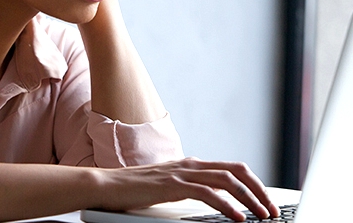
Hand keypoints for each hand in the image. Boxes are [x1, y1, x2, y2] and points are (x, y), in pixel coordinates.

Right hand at [97, 157, 279, 221]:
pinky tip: (238, 218)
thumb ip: (189, 187)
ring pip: (226, 180)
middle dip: (258, 189)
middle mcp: (190, 164)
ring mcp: (182, 173)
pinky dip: (227, 205)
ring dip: (249, 198)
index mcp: (191, 164)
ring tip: (262, 216)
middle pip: (235, 170)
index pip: (231, 168)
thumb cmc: (137, 189)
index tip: (265, 201)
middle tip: (272, 210)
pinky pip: (207, 193)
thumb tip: (212, 197)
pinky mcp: (173, 185)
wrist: (109, 185)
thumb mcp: (169, 186)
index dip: (252, 183)